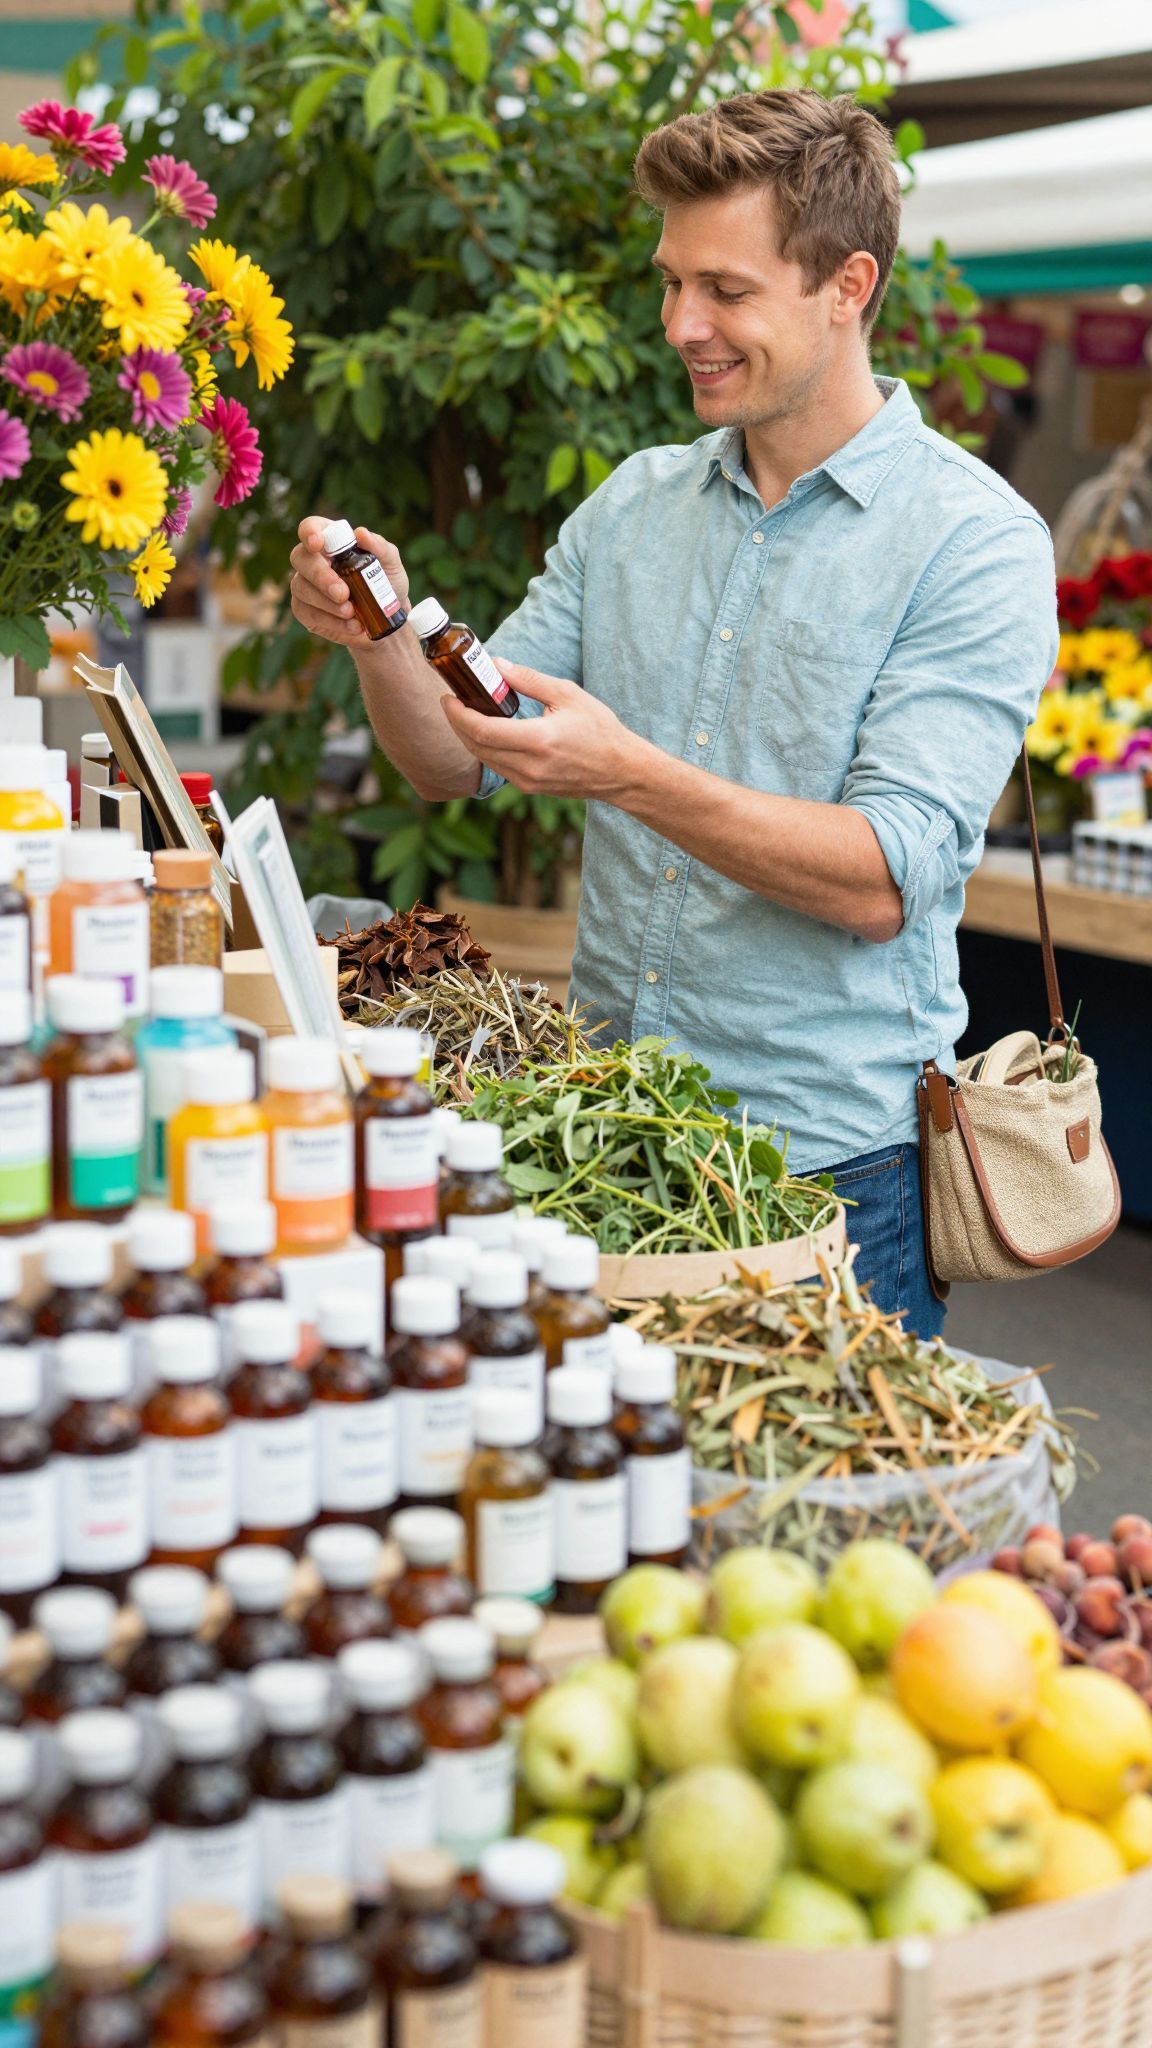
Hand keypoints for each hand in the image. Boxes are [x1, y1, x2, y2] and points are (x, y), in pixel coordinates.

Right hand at [289, 519, 409, 646]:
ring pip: (301, 587)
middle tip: (343, 593)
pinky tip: (351, 625)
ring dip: (327, 603)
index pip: (310, 526)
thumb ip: (380, 547)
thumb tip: (361, 533)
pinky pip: (306, 613)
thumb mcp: (391, 565)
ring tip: (352, 613)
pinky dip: (330, 621)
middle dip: (320, 576)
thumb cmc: (385, 585)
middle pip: (300, 558)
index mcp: (331, 541)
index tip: (318, 545)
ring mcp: (305, 585)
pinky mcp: (305, 610)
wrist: (386, 621)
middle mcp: (312, 560)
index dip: (310, 532)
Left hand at [440, 660, 650, 799]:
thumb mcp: (568, 695)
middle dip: (457, 724)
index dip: (458, 714)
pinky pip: (498, 767)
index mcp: (538, 740)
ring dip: (469, 737)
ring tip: (466, 714)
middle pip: (475, 747)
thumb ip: (529, 680)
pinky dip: (486, 749)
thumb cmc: (600, 730)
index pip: (482, 730)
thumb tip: (497, 665)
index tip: (448, 697)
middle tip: (452, 702)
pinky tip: (488, 732)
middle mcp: (529, 765)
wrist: (620, 771)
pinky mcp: (530, 788)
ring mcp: (528, 781)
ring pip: (484, 760)